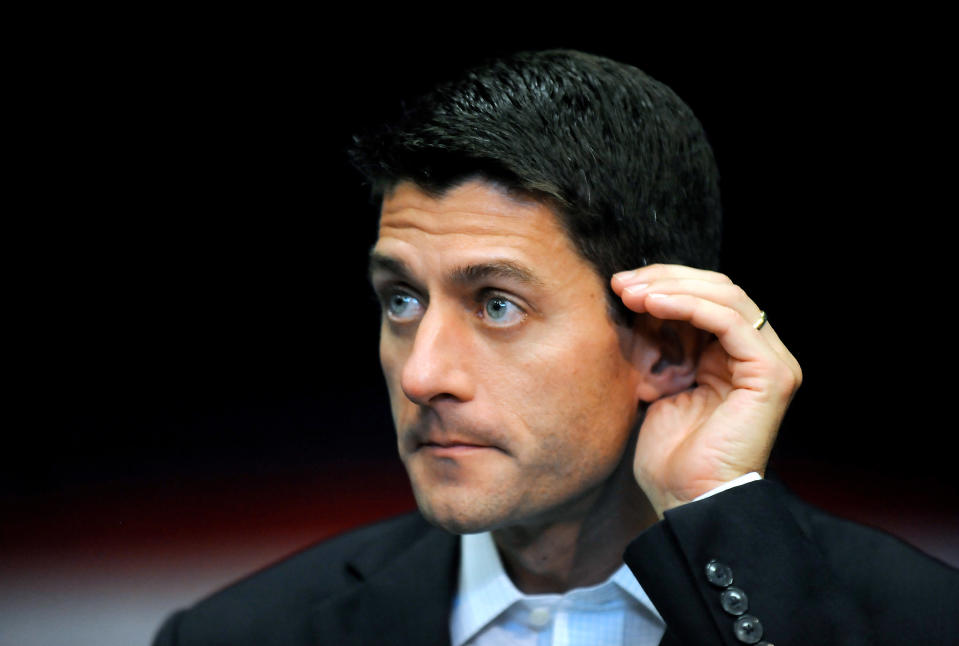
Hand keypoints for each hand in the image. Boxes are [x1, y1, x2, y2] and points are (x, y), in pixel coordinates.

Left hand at [611, 265, 801, 517]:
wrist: (686, 500)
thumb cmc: (671, 456)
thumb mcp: (661, 384)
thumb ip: (664, 344)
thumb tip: (640, 300)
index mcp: (735, 356)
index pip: (707, 297)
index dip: (665, 283)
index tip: (622, 285)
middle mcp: (759, 354)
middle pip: (719, 289)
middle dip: (666, 279)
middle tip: (623, 283)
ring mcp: (771, 362)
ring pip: (726, 297)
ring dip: (673, 288)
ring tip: (633, 294)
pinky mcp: (771, 375)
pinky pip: (731, 321)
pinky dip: (689, 306)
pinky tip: (654, 306)